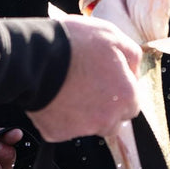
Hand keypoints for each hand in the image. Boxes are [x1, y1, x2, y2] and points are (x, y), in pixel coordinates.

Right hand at [27, 15, 140, 141]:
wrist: (35, 57)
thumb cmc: (73, 44)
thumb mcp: (112, 35)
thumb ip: (131, 56)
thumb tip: (134, 70)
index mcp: (126, 95)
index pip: (132, 104)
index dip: (118, 90)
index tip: (106, 80)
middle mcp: (108, 118)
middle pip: (111, 120)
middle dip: (103, 106)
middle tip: (85, 84)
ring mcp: (82, 128)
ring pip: (88, 126)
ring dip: (82, 113)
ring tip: (67, 88)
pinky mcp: (58, 132)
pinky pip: (62, 127)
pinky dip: (59, 115)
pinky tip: (53, 96)